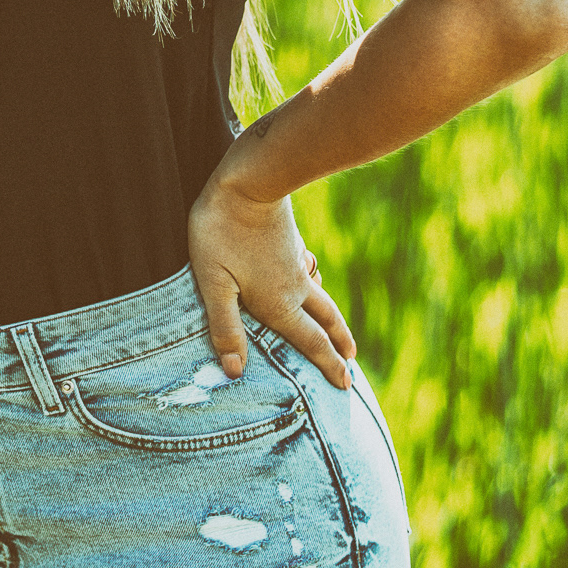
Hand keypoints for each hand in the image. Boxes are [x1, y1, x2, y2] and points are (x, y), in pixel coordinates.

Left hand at [188, 170, 355, 386]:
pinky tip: (310, 280)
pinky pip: (309, 274)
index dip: (328, 366)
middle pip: (324, 321)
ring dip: (332, 318)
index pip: (310, 342)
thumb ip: (225, 327)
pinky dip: (316, 288)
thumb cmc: (222, 233)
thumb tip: (235, 372)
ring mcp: (295, 263)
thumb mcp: (214, 284)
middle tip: (352, 365)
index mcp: (278, 304)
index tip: (345, 386)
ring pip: (321, 296)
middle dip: (339, 345)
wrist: (248, 181)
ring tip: (337, 330)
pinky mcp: (290, 242)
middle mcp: (294, 287)